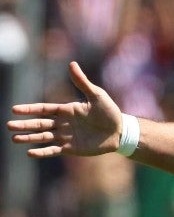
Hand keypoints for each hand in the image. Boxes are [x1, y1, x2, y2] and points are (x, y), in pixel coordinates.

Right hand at [7, 62, 122, 157]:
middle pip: (40, 124)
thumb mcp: (97, 95)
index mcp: (67, 110)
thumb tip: (72, 64)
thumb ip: (82, 82)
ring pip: (43, 137)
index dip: (30, 109)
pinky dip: (42, 151)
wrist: (120, 131)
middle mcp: (63, 123)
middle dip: (25, 125)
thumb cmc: (110, 112)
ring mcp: (66, 136)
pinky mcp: (72, 148)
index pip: (44, 109)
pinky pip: (54, 150)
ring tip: (14, 139)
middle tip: (10, 125)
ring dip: (29, 138)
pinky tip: (30, 152)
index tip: (15, 109)